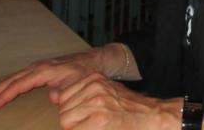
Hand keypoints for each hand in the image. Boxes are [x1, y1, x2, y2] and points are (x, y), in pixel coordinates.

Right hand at [0, 48, 106, 110]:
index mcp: (45, 71)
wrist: (94, 60)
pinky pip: (16, 77)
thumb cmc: (85, 73)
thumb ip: (65, 91)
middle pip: (10, 81)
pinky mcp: (38, 69)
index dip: (4, 95)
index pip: (20, 84)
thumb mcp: (78, 83)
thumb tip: (52, 97)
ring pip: (11, 78)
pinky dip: (2, 83)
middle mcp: (38, 67)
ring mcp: (37, 67)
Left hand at [57, 72, 181, 129]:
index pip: (63, 96)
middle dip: (72, 121)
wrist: (150, 115)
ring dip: (76, 128)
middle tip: (91, 123)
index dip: (71, 110)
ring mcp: (97, 102)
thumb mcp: (104, 91)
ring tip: (94, 126)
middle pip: (63, 110)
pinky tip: (98, 129)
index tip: (85, 115)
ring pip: (66, 121)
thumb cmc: (127, 107)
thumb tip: (53, 94)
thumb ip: (79, 92)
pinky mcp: (100, 119)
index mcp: (94, 78)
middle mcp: (94, 87)